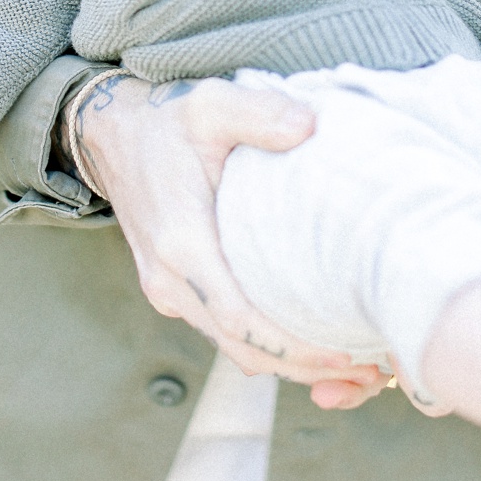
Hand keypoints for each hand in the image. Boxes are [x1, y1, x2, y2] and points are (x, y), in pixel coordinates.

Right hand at [74, 74, 388, 408]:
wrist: (113, 137)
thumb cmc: (167, 123)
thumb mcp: (211, 104)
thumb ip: (259, 113)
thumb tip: (309, 127)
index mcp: (180, 243)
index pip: (241, 321)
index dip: (295, 348)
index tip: (346, 355)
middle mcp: (168, 279)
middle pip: (243, 350)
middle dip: (305, 369)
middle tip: (367, 376)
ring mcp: (168, 290)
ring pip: (233, 348)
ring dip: (288, 364)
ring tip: (350, 367)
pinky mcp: (174, 290)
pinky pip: (223, 333)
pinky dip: (266, 346)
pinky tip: (309, 338)